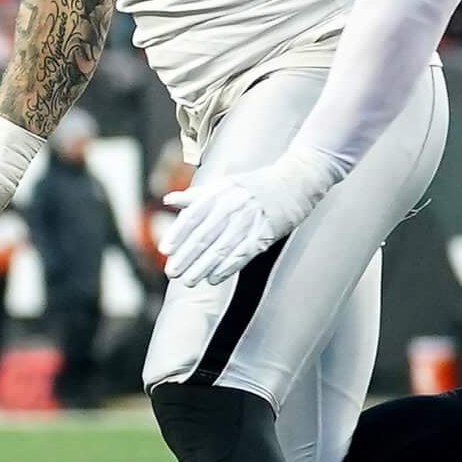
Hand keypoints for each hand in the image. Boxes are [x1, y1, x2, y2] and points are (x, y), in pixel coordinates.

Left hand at [160, 149, 339, 287]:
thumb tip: (168, 200)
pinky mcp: (265, 233)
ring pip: (221, 248)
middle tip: (172, 272)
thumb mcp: (224, 184)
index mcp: (219, 192)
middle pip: (204, 236)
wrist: (296, 181)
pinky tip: (213, 279)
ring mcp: (250, 220)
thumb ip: (195, 196)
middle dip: (186, 256)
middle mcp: (232, 206)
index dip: (178, 234)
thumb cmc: (256, 184)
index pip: (193, 216)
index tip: (165, 249)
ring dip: (203, 267)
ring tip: (188, 280)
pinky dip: (227, 268)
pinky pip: (242, 254)